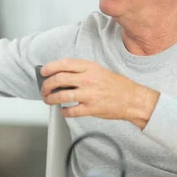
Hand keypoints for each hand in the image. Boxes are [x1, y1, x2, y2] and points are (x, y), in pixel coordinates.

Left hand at [39, 58, 159, 128]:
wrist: (132, 99)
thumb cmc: (116, 85)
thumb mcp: (98, 71)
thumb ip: (81, 71)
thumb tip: (61, 75)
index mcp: (90, 67)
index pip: (64, 64)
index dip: (50, 68)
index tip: (43, 72)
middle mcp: (88, 79)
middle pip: (59, 79)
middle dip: (47, 85)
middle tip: (44, 89)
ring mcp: (89, 94)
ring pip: (62, 95)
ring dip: (51, 98)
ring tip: (48, 100)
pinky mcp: (91, 108)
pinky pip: (71, 111)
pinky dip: (64, 112)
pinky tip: (63, 110)